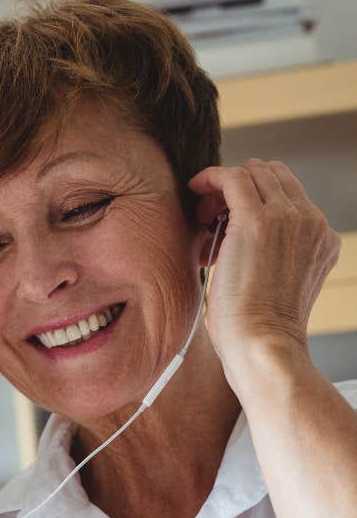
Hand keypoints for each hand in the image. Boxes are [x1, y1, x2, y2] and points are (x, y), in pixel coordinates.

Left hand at [188, 160, 339, 386]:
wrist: (262, 344)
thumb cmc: (258, 330)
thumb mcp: (277, 285)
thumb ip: (272, 256)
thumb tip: (232, 240)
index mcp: (321, 238)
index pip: (288, 195)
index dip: (254, 198)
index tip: (225, 218)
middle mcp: (311, 221)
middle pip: (273, 177)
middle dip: (239, 188)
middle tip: (211, 215)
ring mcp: (288, 218)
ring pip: (254, 173)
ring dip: (224, 186)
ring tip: (204, 216)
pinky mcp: (257, 221)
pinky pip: (233, 177)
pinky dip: (211, 177)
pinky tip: (196, 187)